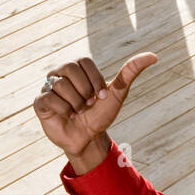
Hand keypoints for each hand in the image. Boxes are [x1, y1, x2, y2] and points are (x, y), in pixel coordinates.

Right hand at [33, 52, 157, 161]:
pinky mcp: (40, 103)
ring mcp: (48, 87)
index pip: (84, 61)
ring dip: (76, 103)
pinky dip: (63, 110)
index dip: (95, 80)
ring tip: (78, 111)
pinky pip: (49, 98)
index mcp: (78, 68)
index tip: (101, 96)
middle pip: (70, 68)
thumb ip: (131, 72)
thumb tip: (153, 56)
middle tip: (89, 104)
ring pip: (60, 85)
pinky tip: (67, 116)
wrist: (89, 138)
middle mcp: (61, 74)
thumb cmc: (101, 114)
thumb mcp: (118, 93)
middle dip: (85, 90)